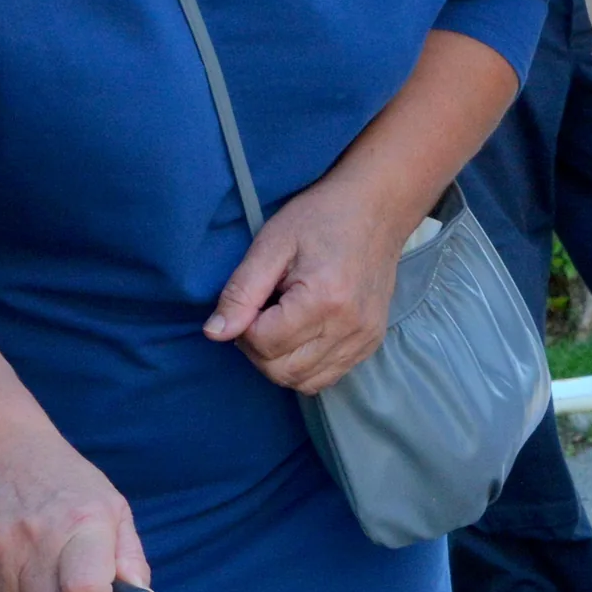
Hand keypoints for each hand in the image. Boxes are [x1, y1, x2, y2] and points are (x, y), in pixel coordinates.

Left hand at [203, 177, 410, 394]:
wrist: (377, 209)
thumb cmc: (321, 217)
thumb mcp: (272, 243)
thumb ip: (241, 291)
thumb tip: (215, 333)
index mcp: (324, 299)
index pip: (263, 343)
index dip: (244, 326)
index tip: (252, 299)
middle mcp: (349, 327)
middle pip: (281, 371)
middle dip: (257, 348)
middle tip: (260, 312)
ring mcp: (364, 340)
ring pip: (302, 382)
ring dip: (279, 361)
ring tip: (280, 322)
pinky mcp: (370, 344)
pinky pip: (326, 377)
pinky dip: (304, 365)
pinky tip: (301, 334)